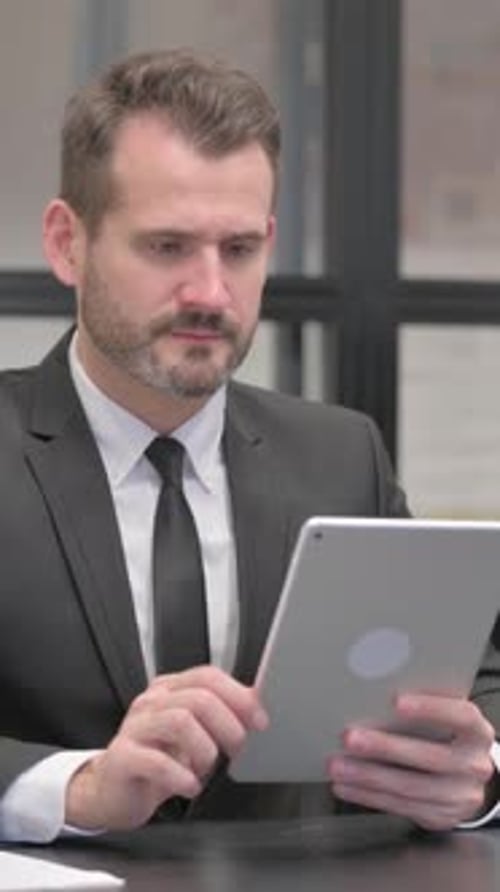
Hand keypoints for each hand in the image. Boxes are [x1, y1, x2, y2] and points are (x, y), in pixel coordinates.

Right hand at [65, 665, 267, 830]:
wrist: (111, 790)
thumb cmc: (157, 759)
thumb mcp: (193, 732)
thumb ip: (221, 713)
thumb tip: (257, 701)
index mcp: (169, 689)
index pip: (208, 676)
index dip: (239, 696)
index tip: (260, 721)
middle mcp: (151, 703)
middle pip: (198, 697)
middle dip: (228, 725)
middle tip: (237, 749)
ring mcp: (134, 728)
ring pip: (179, 721)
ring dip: (205, 749)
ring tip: (207, 768)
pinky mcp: (122, 759)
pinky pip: (155, 761)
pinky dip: (181, 776)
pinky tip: (190, 786)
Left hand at [328, 694, 494, 829]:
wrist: (465, 778)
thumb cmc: (446, 735)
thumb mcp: (445, 717)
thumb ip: (422, 706)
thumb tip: (374, 687)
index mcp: (477, 733)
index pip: (461, 717)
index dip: (431, 708)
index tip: (396, 701)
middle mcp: (474, 765)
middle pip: (430, 757)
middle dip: (384, 747)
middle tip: (349, 737)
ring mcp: (460, 796)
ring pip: (410, 788)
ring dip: (368, 777)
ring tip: (338, 765)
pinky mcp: (440, 817)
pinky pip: (400, 807)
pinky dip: (368, 796)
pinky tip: (346, 786)